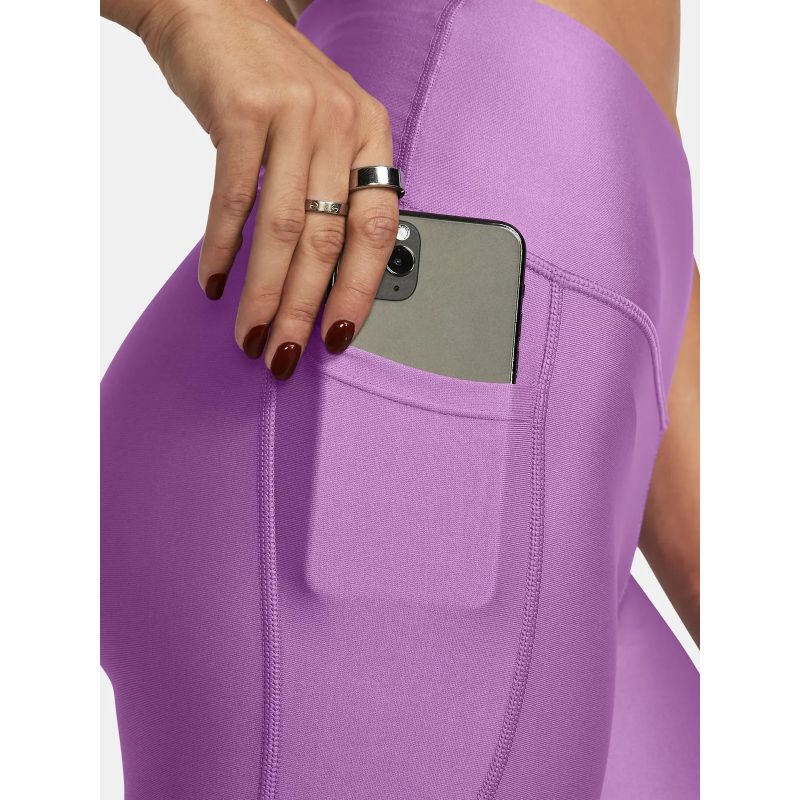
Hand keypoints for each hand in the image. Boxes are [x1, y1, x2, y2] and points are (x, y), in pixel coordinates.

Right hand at [105, 0, 398, 377]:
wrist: (211, 8)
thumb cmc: (268, 79)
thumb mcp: (321, 128)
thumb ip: (330, 188)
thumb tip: (326, 273)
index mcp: (369, 134)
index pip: (376, 230)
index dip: (358, 290)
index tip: (337, 335)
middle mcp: (340, 124)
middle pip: (329, 240)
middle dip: (306, 308)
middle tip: (285, 352)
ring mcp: (294, 115)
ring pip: (285, 229)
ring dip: (265, 292)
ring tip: (251, 333)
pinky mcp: (243, 110)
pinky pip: (235, 198)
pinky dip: (223, 247)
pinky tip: (216, 282)